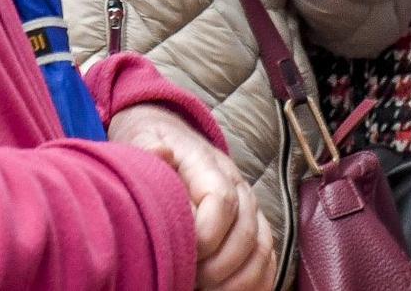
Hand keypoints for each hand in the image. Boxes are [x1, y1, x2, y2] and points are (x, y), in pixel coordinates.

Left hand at [109, 105, 275, 290]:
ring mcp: (250, 209)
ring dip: (237, 280)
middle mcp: (239, 186)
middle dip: (216, 267)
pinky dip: (255, 283)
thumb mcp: (142, 138)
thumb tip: (162, 153)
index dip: (204, 234)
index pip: (221, 201)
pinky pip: (268, 260)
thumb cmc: (154, 145)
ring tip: (204, 289)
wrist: (172, 135)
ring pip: (261, 250)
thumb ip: (150, 150)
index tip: (179, 253)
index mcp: (210, 165)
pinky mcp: (255, 228)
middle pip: (245, 232)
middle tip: (187, 280)